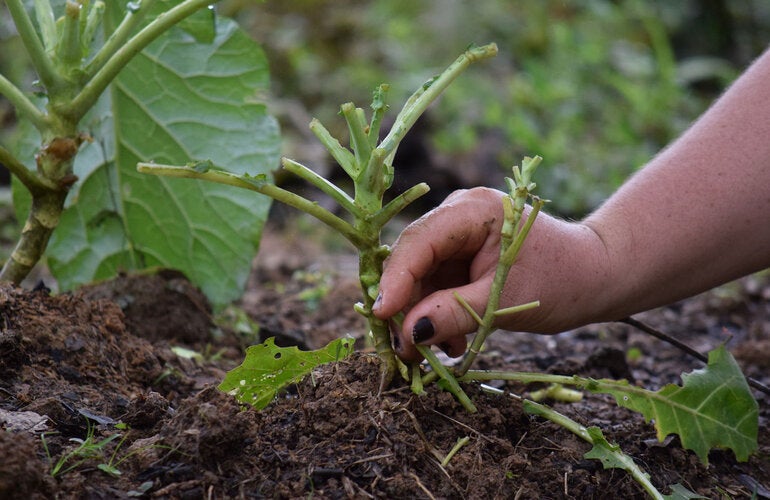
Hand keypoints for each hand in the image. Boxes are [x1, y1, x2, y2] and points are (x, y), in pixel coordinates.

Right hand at [372, 187, 607, 361]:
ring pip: (421, 275)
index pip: (419, 242)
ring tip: (434, 353)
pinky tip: (450, 342)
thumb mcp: (503, 302)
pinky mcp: (462, 255)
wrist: (595, 276)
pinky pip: (436, 283)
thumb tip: (408, 335)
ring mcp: (459, 234)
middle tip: (405, 349)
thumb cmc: (561, 280)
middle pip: (413, 258)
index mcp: (473, 211)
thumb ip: (453, 315)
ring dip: (422, 315)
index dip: (396, 279)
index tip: (381, 316)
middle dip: (406, 304)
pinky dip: (437, 313)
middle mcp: (459, 214)